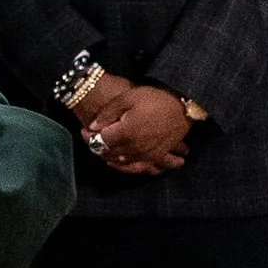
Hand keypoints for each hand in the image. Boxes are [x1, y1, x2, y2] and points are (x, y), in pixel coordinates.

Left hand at [74, 71, 190, 174]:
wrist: (182, 106)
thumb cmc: (154, 99)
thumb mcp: (127, 98)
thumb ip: (107, 113)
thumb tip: (91, 128)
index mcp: (125, 134)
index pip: (100, 141)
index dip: (89, 137)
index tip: (84, 131)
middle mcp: (135, 149)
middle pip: (110, 154)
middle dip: (98, 147)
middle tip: (93, 139)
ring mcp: (148, 155)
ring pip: (124, 164)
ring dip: (112, 159)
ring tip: (106, 151)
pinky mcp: (158, 157)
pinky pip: (145, 169)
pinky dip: (133, 169)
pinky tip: (126, 164)